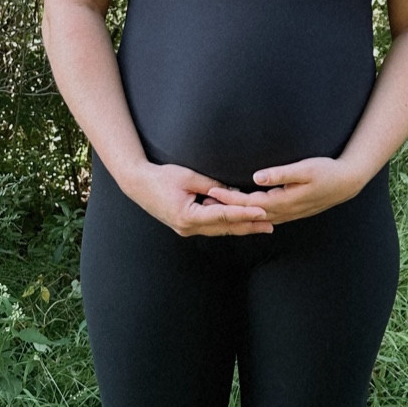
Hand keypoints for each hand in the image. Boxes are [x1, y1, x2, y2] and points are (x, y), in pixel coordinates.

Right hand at [122, 161, 275, 236]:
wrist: (137, 184)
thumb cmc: (161, 177)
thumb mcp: (188, 176)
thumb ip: (211, 184)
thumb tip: (233, 191)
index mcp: (187, 216)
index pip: (222, 215)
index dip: (244, 213)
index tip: (262, 212)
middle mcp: (188, 227)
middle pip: (224, 228)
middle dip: (248, 226)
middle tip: (270, 225)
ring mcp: (186, 229)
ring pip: (219, 230)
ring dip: (241, 227)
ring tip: (262, 225)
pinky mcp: (186, 226)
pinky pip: (211, 226)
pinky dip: (227, 223)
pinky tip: (242, 221)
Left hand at [202, 157, 364, 224]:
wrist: (346, 183)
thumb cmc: (327, 172)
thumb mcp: (305, 169)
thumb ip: (280, 174)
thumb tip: (257, 177)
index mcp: (284, 201)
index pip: (249, 202)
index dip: (229, 197)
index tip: (212, 190)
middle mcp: (283, 212)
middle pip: (248, 212)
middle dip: (227, 207)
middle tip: (206, 199)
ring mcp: (287, 214)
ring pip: (255, 216)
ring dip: (237, 212)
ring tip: (218, 204)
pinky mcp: (290, 211)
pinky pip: (264, 215)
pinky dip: (250, 213)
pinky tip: (241, 208)